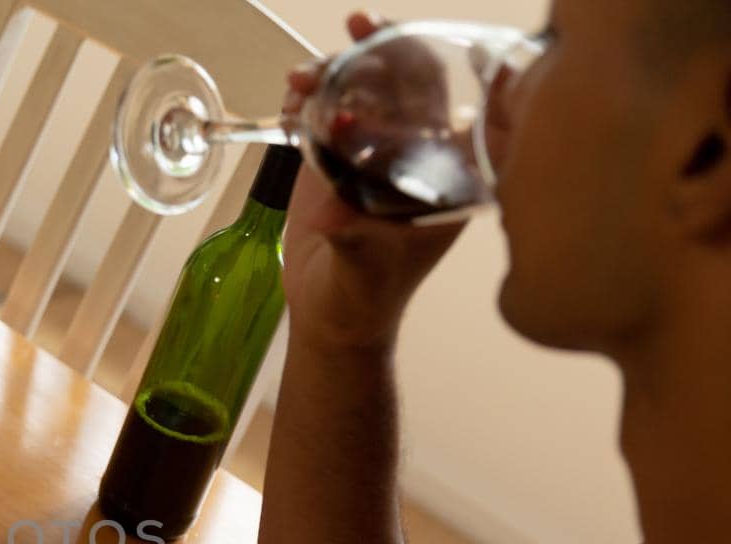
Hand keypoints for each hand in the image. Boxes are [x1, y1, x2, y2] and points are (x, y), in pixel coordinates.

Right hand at [282, 12, 466, 351]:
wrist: (331, 319)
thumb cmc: (363, 299)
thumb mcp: (364, 266)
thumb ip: (355, 232)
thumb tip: (334, 209)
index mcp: (441, 175)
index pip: (438, 100)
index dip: (416, 59)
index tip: (386, 36)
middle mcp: (413, 157)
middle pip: (399, 84)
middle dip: (368, 56)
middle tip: (341, 39)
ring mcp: (373, 157)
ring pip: (359, 95)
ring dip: (331, 77)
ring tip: (298, 82)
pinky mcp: (338, 164)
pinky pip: (326, 117)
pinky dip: (307, 103)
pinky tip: (290, 105)